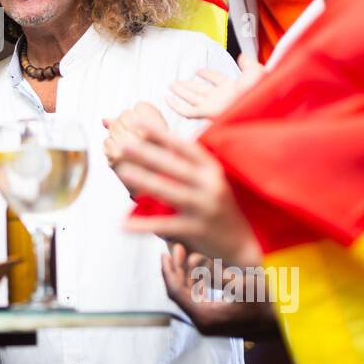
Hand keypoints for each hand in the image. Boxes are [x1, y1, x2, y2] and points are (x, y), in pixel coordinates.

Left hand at [103, 102, 260, 265]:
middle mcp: (211, 186)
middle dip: (149, 154)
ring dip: (145, 181)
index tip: (140, 120)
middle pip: (176, 167)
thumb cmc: (217, 206)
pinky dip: (143, 225)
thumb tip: (159, 140)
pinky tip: (123, 223)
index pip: (186, 147)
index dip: (163, 134)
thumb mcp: (209, 181)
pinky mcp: (197, 230)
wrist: (241, 243)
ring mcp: (205, 208)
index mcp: (213, 170)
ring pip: (170, 192)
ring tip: (123, 171)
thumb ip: (187, 164)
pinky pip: (166, 225)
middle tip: (124, 143)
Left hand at [161, 243, 278, 338]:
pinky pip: (198, 299)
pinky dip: (197, 283)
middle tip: (179, 248)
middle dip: (177, 269)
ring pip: (188, 295)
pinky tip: (201, 268)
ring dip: (187, 274)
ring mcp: (209, 322)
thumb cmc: (267, 303)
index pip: (176, 293)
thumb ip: (216, 272)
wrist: (284, 325)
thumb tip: (194, 258)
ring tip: (189, 254)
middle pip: (180, 293)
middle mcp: (203, 322)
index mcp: (205, 316)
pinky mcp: (215, 319)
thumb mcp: (242, 283)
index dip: (169, 272)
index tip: (165, 254)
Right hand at [165, 53, 265, 120]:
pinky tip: (168, 98)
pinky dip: (176, 105)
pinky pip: (187, 110)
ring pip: (192, 98)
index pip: (216, 80)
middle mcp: (220, 97)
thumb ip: (248, 64)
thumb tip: (243, 56)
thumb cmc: (259, 92)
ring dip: (181, 91)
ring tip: (171, 85)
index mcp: (231, 88)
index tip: (199, 70)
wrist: (256, 105)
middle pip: (200, 90)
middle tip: (177, 81)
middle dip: (189, 85)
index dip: (208, 74)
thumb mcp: (256, 73)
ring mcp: (212, 105)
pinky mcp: (206, 113)